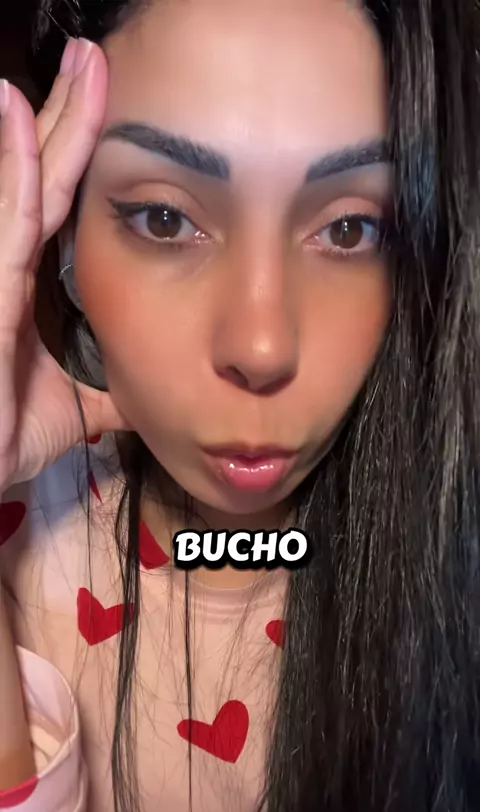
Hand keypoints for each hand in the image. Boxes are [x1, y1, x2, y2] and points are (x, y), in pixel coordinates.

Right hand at [0, 38, 129, 493]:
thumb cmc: (4, 436)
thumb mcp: (75, 409)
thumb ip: (110, 392)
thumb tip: (150, 394)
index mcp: (27, 285)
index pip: (56, 204)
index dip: (76, 153)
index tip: (108, 104)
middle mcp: (6, 267)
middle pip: (41, 177)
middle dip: (68, 116)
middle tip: (96, 59)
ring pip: (23, 185)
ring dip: (50, 123)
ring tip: (80, 65)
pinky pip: (7, 224)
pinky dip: (16, 171)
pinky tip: (22, 118)